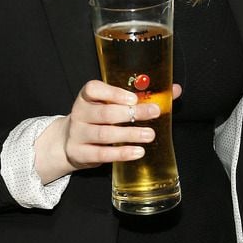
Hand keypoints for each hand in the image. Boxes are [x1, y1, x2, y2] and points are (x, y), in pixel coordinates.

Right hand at [34, 81, 181, 184]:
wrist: (68, 142)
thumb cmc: (97, 119)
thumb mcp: (111, 106)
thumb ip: (141, 98)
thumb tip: (174, 90)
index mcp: (87, 97)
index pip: (93, 89)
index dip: (113, 93)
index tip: (133, 98)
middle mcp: (80, 114)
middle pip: (104, 113)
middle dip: (131, 113)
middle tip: (154, 112)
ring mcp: (78, 134)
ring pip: (104, 134)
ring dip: (129, 134)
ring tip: (149, 135)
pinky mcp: (80, 153)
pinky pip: (102, 154)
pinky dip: (121, 153)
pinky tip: (137, 152)